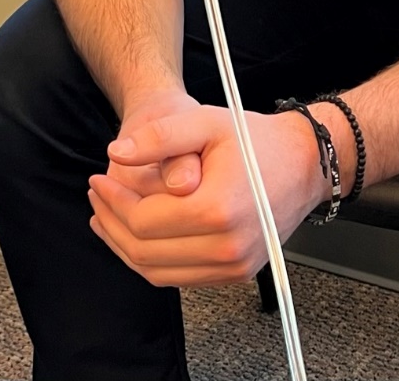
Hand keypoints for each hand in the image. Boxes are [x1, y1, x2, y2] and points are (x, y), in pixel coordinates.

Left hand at [89, 104, 325, 287]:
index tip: (96, 179)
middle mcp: (226, 248)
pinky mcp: (235, 274)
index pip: (143, 221)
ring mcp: (233, 267)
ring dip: (124, 246)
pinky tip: (136, 233)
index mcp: (216, 211)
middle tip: (96, 195)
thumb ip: (158, 136)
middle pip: (145, 252)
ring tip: (106, 215)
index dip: (112, 201)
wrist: (302, 164)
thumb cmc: (254, 140)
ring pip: (157, 273)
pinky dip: (150, 259)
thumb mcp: (204, 121)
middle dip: (111, 224)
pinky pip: (179, 278)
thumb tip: (116, 154)